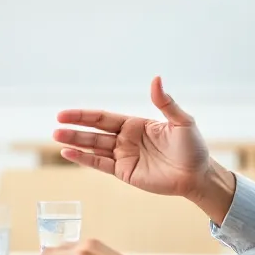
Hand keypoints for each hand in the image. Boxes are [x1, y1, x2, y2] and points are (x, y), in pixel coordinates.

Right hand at [54, 76, 211, 198]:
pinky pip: (100, 164)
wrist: (197, 176)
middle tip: (56, 125)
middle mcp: (125, 139)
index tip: (65, 113)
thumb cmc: (192, 148)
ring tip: (57, 137)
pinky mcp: (124, 173)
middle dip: (75, 128)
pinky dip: (84, 159)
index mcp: (134, 124)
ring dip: (75, 142)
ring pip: (93, 147)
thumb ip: (165, 102)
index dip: (84, 115)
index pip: (103, 118)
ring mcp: (123, 156)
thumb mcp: (181, 122)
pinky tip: (69, 153)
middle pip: (94, 131)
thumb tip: (156, 79)